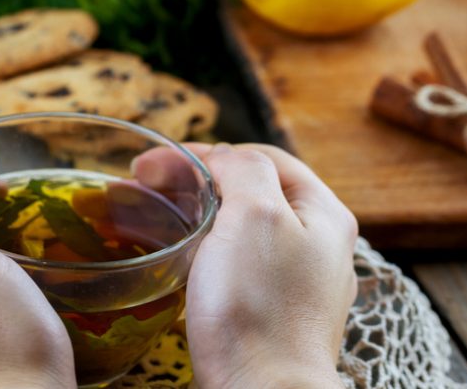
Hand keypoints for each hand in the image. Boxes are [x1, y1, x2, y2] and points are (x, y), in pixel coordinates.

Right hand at [135, 143, 356, 387]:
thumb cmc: (260, 308)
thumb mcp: (256, 215)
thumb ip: (244, 169)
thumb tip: (226, 158)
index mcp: (325, 212)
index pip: (262, 157)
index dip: (204, 153)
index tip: (151, 164)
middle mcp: (319, 245)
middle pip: (251, 191)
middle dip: (194, 181)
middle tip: (141, 184)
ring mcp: (297, 282)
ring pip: (240, 228)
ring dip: (194, 213)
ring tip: (149, 216)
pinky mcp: (272, 314)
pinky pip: (236, 266)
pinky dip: (203, 250)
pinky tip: (177, 257)